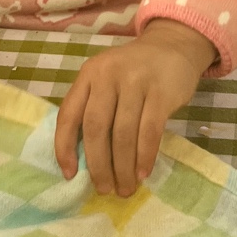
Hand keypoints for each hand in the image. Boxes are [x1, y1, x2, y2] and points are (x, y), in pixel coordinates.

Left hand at [54, 20, 215, 196]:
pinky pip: (150, 131)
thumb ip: (94, 108)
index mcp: (88, 74)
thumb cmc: (133, 72)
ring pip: (123, 134)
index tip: (69, 175)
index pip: (69, 114)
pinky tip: (142, 173)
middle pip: (96, 127)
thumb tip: (85, 161)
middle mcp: (108, 74)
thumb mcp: (106, 79)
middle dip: (98, 165)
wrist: (172, 46)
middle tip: (104, 190)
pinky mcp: (161, 91)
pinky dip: (145, 156)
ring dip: (123, 167)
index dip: (64, 147)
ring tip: (125, 188)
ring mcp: (136, 81)